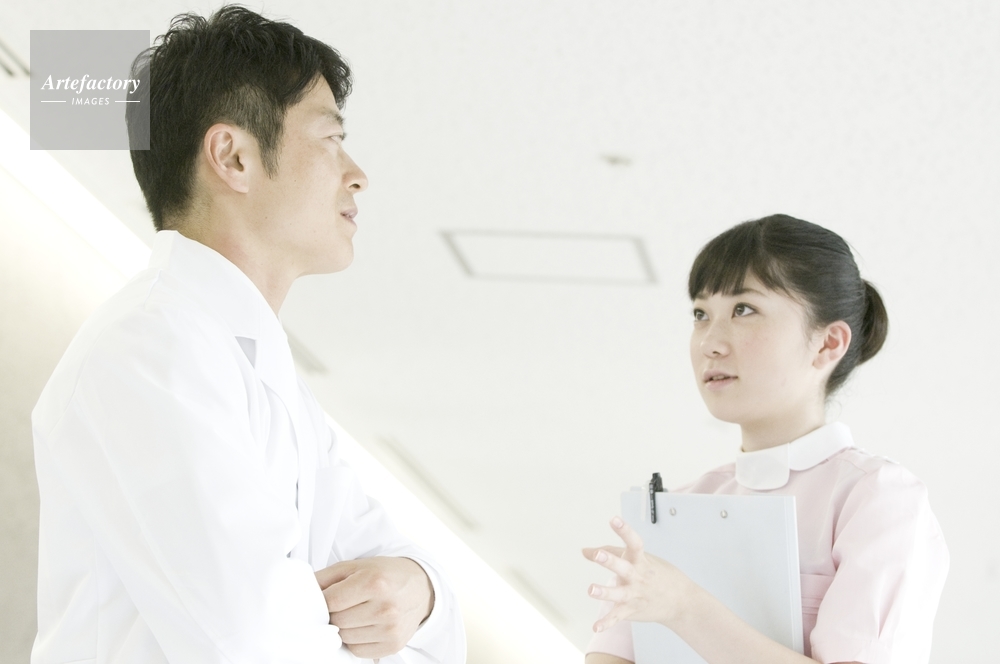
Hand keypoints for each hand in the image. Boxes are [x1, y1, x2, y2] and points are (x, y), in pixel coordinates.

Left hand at [315, 556, 433, 658]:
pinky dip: (355, 640)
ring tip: (356, 613)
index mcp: (374, 582)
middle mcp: (384, 607)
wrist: (422, 587)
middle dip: (334, 614)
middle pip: (337, 621)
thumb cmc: (386, 574)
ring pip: (345, 638)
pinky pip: (357, 651)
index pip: (330, 601)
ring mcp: (390, 629)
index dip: (323, 600)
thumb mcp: (356, 566)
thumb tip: (302, 592)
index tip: (327, 597)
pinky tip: (365, 626)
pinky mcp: (393, 645)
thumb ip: (326, 577)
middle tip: (344, 604)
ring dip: (344, 628)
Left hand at [582, 516, 695, 631]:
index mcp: (642, 561)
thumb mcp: (641, 559)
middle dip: (610, 560)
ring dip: (605, 592)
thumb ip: (613, 552)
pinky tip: (595, 626)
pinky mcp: (632, 610)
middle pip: (623, 567)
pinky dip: (607, 623)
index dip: (624, 530)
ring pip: (619, 594)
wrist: (682, 602)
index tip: (614, 519)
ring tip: (591, 589)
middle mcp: (638, 577)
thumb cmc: (657, 574)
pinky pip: (618, 617)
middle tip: (597, 555)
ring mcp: (635, 595)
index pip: (634, 543)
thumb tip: (585, 551)